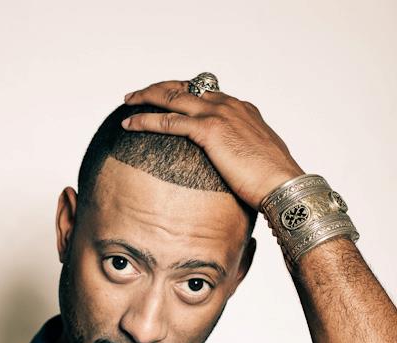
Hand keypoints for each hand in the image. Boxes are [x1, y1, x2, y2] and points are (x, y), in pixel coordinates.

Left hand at [122, 79, 304, 209]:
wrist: (284, 184)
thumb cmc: (274, 180)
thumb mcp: (257, 159)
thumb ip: (241, 153)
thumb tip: (234, 168)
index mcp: (240, 109)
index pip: (204, 92)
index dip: (181, 93)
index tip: (166, 97)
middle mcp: (228, 105)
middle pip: (185, 87)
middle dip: (159, 88)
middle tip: (140, 94)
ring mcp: (218, 115)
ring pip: (172, 97)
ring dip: (146, 98)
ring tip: (128, 102)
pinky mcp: (209, 131)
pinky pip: (168, 121)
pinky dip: (145, 120)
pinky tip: (129, 123)